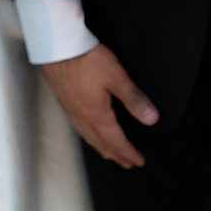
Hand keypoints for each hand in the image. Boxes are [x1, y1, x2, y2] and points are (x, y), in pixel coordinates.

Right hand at [41, 43, 159, 168]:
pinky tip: (88, 129)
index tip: (139, 161)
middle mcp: (83, 118)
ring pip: (88, 137)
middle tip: (126, 162)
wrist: (58, 48)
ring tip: (109, 152)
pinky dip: (88, 135)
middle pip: (101, 143)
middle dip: (116, 154)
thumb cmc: (87, 60)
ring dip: (101, 147)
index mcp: (97, 116)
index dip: (129, 153)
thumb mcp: (117, 78)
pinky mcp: (64, 101)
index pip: (116, 142)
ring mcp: (71, 110)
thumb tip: (152, 120)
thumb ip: (134, 99)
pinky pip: (78, 127)